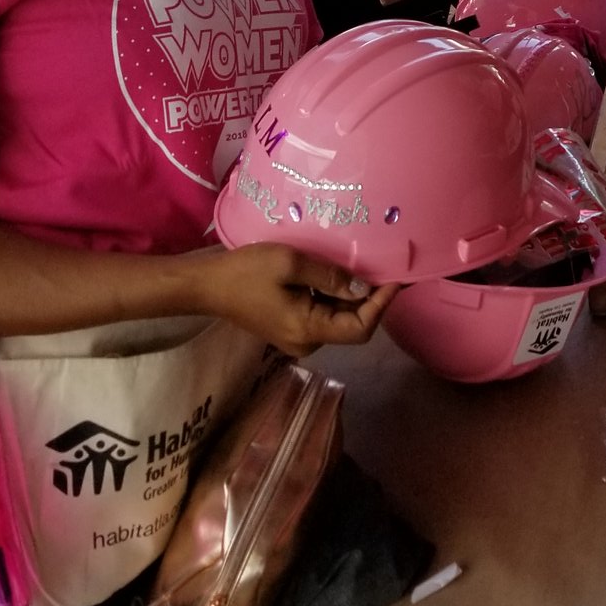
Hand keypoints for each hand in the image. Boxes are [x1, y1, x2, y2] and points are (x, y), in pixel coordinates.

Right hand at [188, 244, 397, 358]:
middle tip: (387, 269)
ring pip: (339, 321)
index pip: (360, 328)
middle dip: (372, 300)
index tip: (397, 280)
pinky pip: (323, 317)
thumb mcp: (291, 264)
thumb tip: (363, 290)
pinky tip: (340, 277)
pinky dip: (337, 300)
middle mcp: (307, 342)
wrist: (207, 285)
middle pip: (352, 326)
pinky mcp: (291, 329)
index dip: (382, 306)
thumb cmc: (246, 272)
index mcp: (308, 329)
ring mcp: (298, 338)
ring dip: (354, 299)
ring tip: (369, 268)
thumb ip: (330, 277)